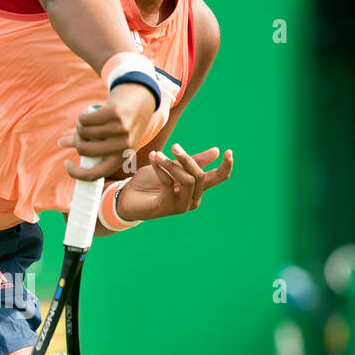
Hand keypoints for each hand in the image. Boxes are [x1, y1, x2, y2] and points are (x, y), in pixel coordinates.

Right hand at [57, 82, 156, 180]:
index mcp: (123, 158)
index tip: (67, 164)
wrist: (142, 98)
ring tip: (87, 121)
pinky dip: (82, 116)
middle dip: (76, 140)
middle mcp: (123, 146)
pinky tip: (88, 113)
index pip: (94, 175)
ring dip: (80, 126)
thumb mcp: (112, 137)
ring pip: (83, 132)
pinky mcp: (114, 113)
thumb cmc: (123, 121)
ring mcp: (120, 130)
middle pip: (84, 150)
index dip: (76, 173)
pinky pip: (85, 119)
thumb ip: (88, 142)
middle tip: (79, 132)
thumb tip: (61, 143)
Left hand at [115, 144, 232, 221]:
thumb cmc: (150, 182)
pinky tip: (153, 159)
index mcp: (196, 189)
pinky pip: (169, 183)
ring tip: (158, 154)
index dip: (225, 166)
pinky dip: (161, 169)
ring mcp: (181, 206)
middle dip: (187, 159)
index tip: (228, 152)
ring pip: (188, 181)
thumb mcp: (172, 167)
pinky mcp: (167, 208)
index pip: (217, 178)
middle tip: (174, 146)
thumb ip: (192, 161)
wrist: (126, 197)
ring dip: (173, 165)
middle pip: (200, 176)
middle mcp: (192, 199)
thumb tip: (216, 151)